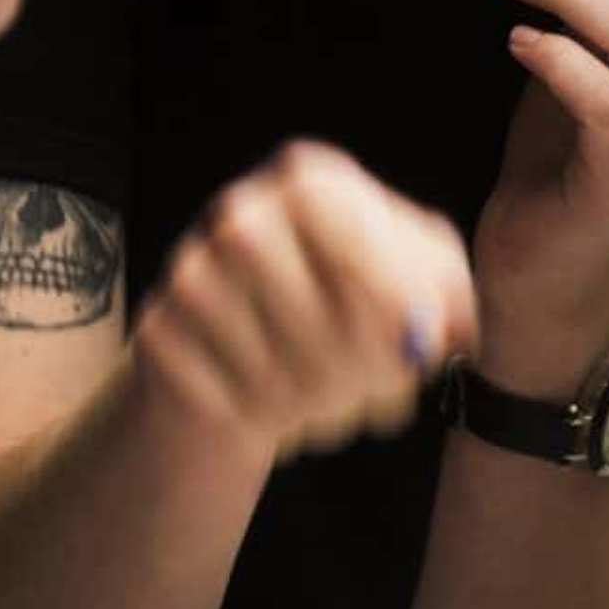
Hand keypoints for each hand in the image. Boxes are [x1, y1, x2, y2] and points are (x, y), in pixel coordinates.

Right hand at [130, 141, 479, 462]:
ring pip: (283, 381)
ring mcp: (192, 273)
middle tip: (380, 389)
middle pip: (332, 332)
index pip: (368, 263)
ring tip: (331, 394)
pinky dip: (267, 425)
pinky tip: (277, 407)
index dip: (402, 324)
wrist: (245, 335)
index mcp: (312, 184)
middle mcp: (242, 215)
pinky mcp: (160, 332)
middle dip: (370, 379)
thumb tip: (435, 334)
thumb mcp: (416, 274)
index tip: (419, 351)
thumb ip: (448, 293)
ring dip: (325, 409)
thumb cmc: (349, 297)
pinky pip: (232, 407)